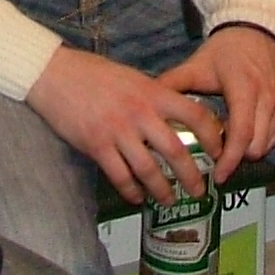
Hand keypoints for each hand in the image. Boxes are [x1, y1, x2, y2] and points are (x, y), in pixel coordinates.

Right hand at [26, 43, 214, 204]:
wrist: (54, 74)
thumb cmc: (94, 74)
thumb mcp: (133, 78)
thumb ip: (154, 98)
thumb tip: (174, 119)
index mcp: (153, 92)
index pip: (195, 115)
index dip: (213, 136)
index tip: (220, 152)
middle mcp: (140, 112)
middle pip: (176, 151)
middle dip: (191, 176)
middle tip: (199, 190)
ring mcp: (117, 131)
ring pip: (148, 169)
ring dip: (162, 189)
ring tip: (168, 200)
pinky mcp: (96, 145)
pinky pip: (120, 176)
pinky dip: (130, 191)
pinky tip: (136, 198)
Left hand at [160, 24, 274, 181]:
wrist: (256, 33)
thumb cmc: (224, 52)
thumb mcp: (196, 65)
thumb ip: (172, 84)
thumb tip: (146, 105)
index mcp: (244, 87)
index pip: (242, 133)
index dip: (230, 159)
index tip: (217, 176)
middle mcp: (267, 97)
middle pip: (256, 147)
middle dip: (236, 158)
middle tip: (216, 154)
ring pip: (267, 146)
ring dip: (247, 151)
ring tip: (227, 140)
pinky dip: (259, 142)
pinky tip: (242, 131)